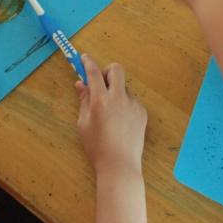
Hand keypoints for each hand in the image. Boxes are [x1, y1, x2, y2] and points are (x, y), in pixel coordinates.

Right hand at [76, 55, 146, 176]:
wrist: (120, 165)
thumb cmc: (96, 146)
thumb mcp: (83, 123)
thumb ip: (84, 100)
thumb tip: (80, 83)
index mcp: (101, 100)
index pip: (94, 72)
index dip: (88, 62)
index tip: (84, 58)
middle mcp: (118, 98)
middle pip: (116, 69)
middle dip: (107, 70)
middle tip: (100, 83)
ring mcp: (133, 104)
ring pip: (123, 87)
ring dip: (115, 92)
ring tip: (109, 114)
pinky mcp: (142, 112)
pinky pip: (131, 101)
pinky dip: (123, 105)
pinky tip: (120, 123)